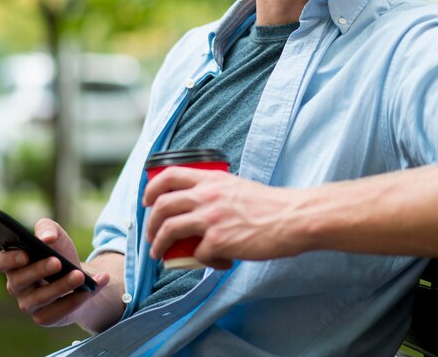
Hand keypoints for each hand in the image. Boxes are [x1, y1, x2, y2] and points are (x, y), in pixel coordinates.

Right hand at [0, 218, 109, 327]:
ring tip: (80, 276)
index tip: (26, 254)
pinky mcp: (45, 317)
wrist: (80, 277)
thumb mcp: (56, 235)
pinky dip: (79, 298)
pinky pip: (58, 312)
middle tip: (58, 262)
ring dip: (62, 286)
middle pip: (19, 281)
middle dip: (40, 270)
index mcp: (14, 262)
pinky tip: (95, 284)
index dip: (10, 259)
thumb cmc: (61, 253)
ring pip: (40, 298)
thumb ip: (48, 228)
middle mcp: (17, 285)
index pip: (0, 262)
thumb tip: (47, 238)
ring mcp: (29, 304)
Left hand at [143, 167, 307, 268]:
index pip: (169, 175)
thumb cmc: (268, 204)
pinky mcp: (218, 241)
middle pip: (162, 205)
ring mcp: (211, 218)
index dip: (152, 188)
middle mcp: (207, 195)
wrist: (290, 217)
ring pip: (169, 229)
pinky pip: (197, 254)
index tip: (146, 200)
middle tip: (150, 235)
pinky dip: (201, 261)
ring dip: (158, 244)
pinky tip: (213, 262)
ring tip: (158, 253)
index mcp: (212, 179)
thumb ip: (215, 191)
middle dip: (150, 223)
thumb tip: (199, 207)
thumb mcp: (236, 186)